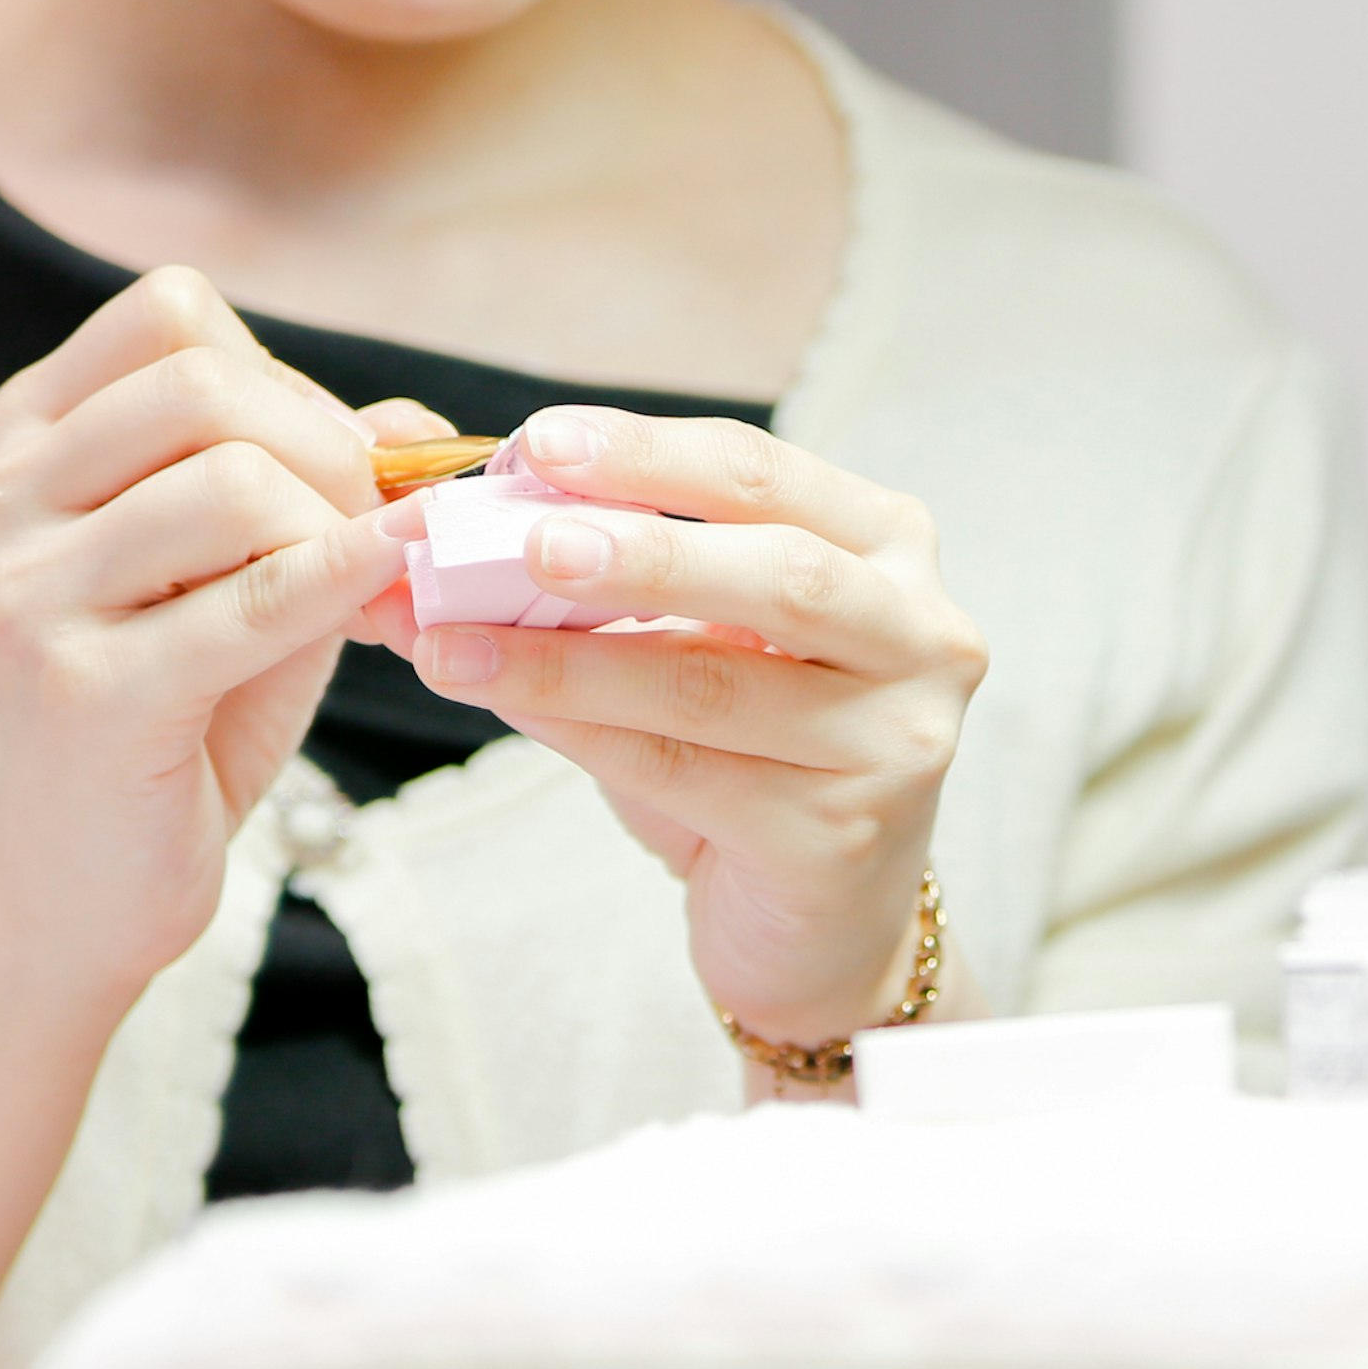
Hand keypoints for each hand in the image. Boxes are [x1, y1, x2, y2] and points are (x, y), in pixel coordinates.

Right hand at [0, 266, 441, 996]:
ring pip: (236, 481)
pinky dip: (350, 582)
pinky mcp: (83, 690)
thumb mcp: (238, 578)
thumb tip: (422, 430)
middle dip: (330, 449)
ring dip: (342, 530)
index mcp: (18, 444)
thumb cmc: (168, 722)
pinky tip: (394, 597)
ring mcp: (23, 593)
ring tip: (366, 599)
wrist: (69, 894)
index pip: (171, 313)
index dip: (284, 377)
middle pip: (206, 382)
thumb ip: (314, 487)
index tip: (329, 473)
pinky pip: (257, 600)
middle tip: (378, 535)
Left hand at [365, 407, 987, 1052]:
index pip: (768, 478)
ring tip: (455, 638)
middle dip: (642, 548)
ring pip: (715, 682)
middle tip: (523, 537)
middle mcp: (921, 635)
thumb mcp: (703, 642)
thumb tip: (446, 535)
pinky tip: (500, 703)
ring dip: (571, 658)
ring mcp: (895, 741)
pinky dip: (580, 732)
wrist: (821, 925)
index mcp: (889, 550)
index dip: (651, 456)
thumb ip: (612, 582)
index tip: (537, 443)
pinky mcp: (841, 835)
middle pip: (777, 571)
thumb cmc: (755, 753)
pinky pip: (686, 772)